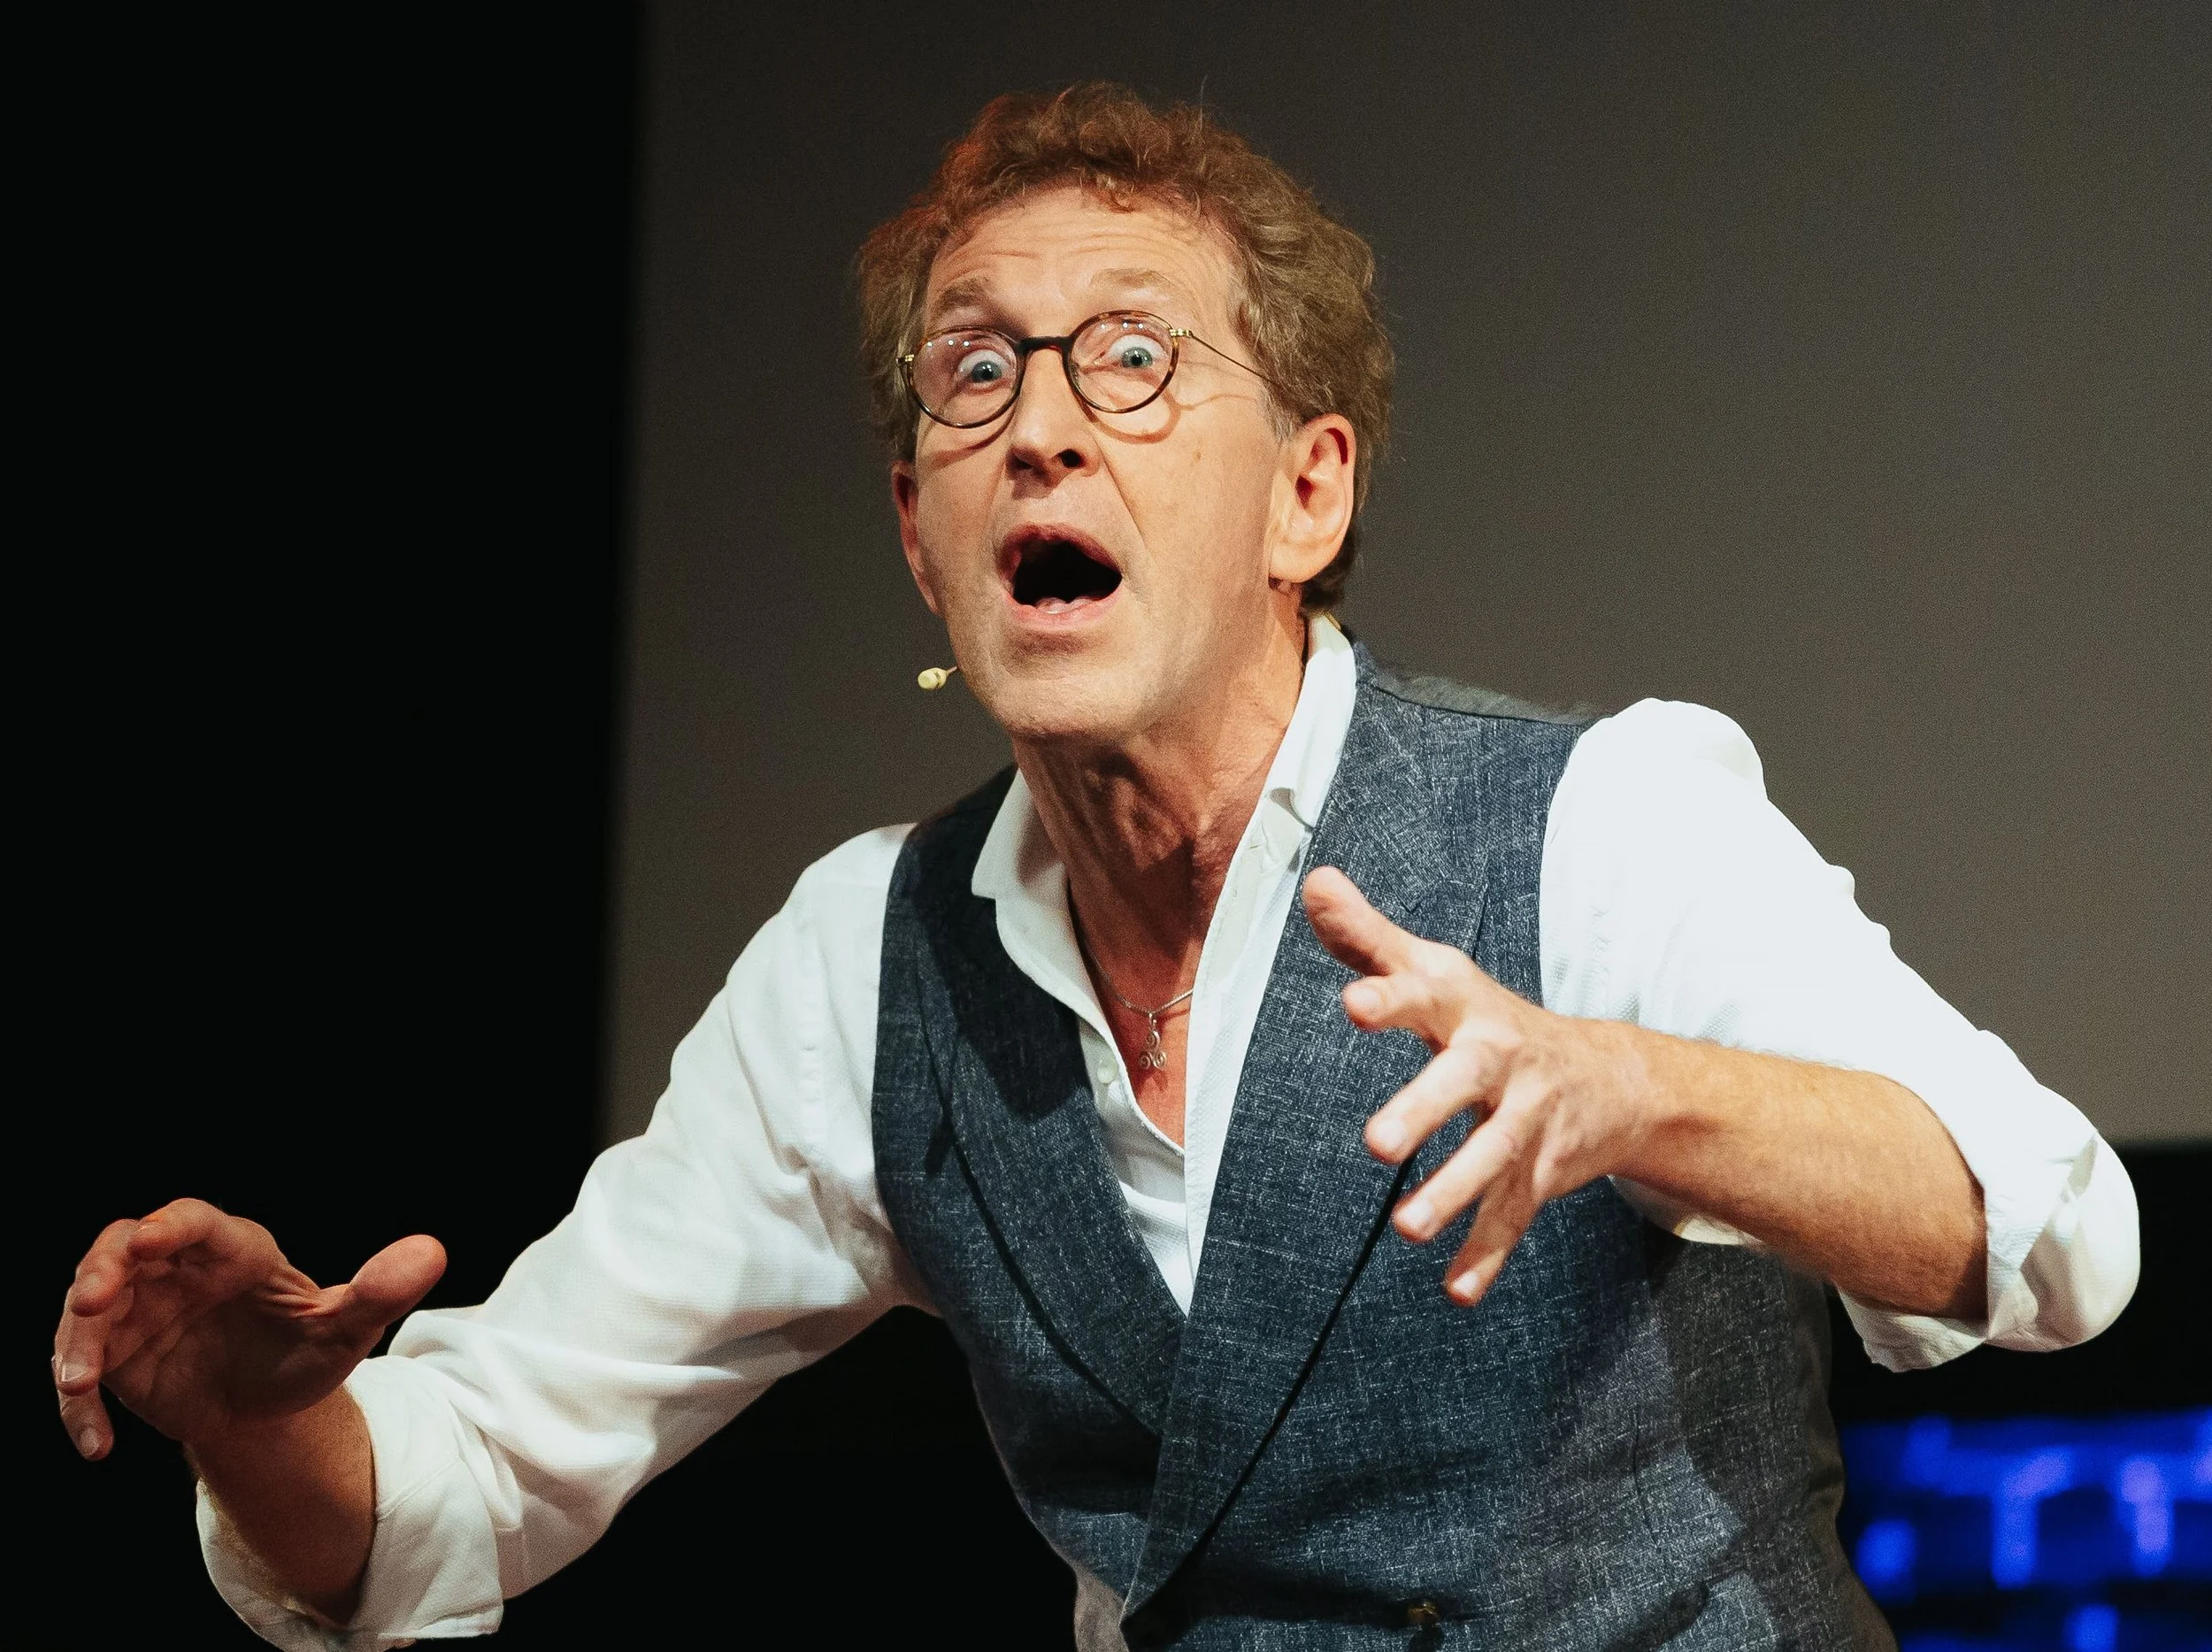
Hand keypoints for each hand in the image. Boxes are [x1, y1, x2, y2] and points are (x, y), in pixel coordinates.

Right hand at [54, 1199, 445, 1459]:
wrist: (268, 1408)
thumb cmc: (306, 1352)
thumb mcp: (346, 1330)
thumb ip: (380, 1292)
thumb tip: (433, 1251)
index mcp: (234, 1250)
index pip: (195, 1222)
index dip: (170, 1227)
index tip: (149, 1241)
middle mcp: (176, 1271)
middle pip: (121, 1249)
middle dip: (102, 1271)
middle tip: (93, 1302)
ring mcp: (138, 1311)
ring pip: (88, 1309)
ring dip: (77, 1342)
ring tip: (80, 1384)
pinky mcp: (114, 1356)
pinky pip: (82, 1374)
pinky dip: (79, 1407)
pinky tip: (97, 1444)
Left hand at [1303, 865, 1658, 1306]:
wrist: (1610, 1078)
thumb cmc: (1489, 1020)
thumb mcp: (1436, 972)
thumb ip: (1369, 936)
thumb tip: (1314, 880)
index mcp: (1465, 1010)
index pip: (1425, 994)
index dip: (1391, 996)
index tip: (1354, 1003)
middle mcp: (1500, 1063)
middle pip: (1463, 1083)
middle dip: (1423, 1110)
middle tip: (1376, 1144)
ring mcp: (1524, 1123)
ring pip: (1492, 1159)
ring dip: (1453, 1195)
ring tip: (1408, 1229)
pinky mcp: (1538, 1175)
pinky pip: (1514, 1219)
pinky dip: (1488, 1257)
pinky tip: (1456, 1292)